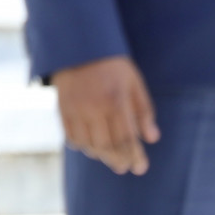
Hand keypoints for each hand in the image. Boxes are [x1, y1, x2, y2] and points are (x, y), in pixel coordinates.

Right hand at [52, 54, 159, 175]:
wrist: (79, 46)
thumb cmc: (112, 66)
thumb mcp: (134, 83)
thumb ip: (144, 111)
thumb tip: (152, 138)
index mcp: (115, 100)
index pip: (126, 138)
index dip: (135, 156)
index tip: (140, 168)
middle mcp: (94, 107)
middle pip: (106, 146)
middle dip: (118, 160)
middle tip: (124, 168)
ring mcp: (76, 109)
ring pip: (88, 144)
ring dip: (100, 155)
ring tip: (109, 157)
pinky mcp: (62, 108)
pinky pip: (71, 137)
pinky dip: (81, 146)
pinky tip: (90, 146)